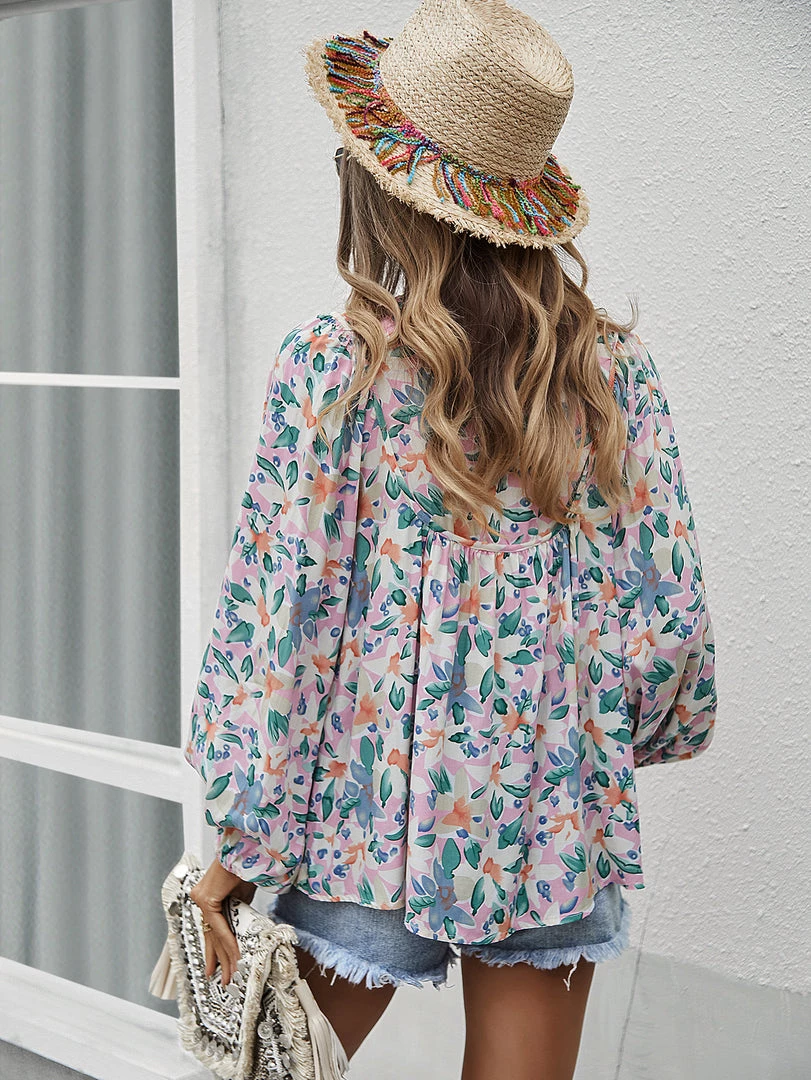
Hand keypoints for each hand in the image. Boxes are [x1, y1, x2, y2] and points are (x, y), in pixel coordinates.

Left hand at [189, 857, 256, 985]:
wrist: (247, 848)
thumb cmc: (247, 865)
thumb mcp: (244, 894)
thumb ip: (239, 910)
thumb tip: (242, 929)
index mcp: (209, 898)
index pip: (212, 929)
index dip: (217, 950)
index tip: (220, 967)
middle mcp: (201, 899)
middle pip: (211, 936)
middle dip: (219, 961)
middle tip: (224, 980)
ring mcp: (201, 899)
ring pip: (215, 935)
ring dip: (226, 957)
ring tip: (230, 975)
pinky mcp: (206, 899)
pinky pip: (218, 927)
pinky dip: (229, 942)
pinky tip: (236, 956)